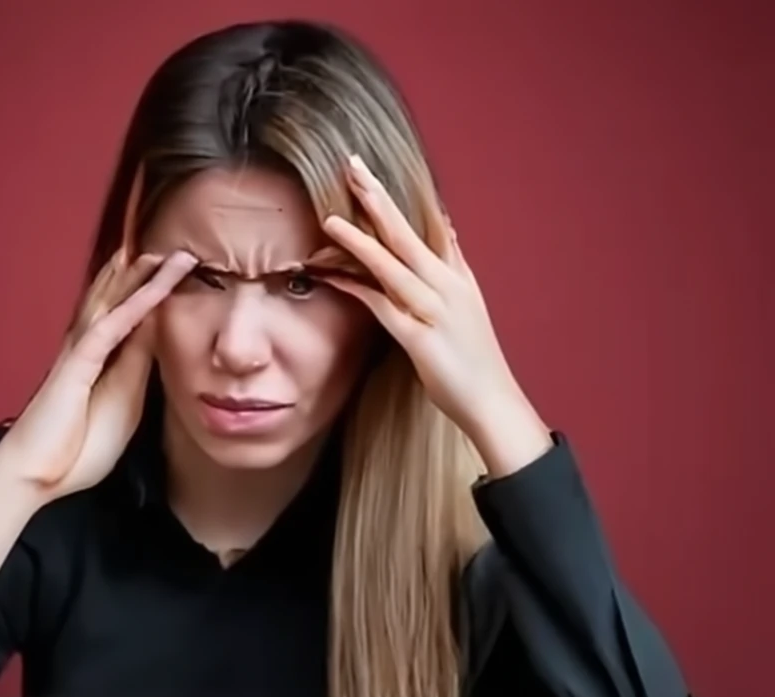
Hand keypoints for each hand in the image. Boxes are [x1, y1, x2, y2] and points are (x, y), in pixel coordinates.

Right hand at [0, 248, 196, 503]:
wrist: (36, 476)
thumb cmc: (76, 450)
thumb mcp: (123, 407)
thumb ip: (137, 372)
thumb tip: (155, 340)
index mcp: (102, 362)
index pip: (134, 321)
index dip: (156, 299)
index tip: (185, 280)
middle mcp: (90, 349)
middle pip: (120, 302)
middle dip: (146, 275)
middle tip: (177, 250)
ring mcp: (81, 355)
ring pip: (114, 305)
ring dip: (140, 279)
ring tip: (165, 253)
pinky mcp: (76, 366)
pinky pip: (109, 329)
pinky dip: (132, 307)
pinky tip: (152, 289)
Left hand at [321, 156, 552, 474]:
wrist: (493, 403)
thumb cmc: (473, 361)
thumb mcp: (467, 307)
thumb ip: (452, 269)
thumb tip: (445, 232)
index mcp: (459, 277)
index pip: (428, 225)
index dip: (399, 197)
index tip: (369, 171)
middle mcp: (449, 286)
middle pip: (408, 234)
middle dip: (378, 199)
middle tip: (351, 166)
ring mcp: (436, 311)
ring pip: (394, 266)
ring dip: (361, 241)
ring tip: (331, 219)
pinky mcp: (421, 340)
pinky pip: (383, 307)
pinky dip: (357, 289)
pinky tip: (333, 275)